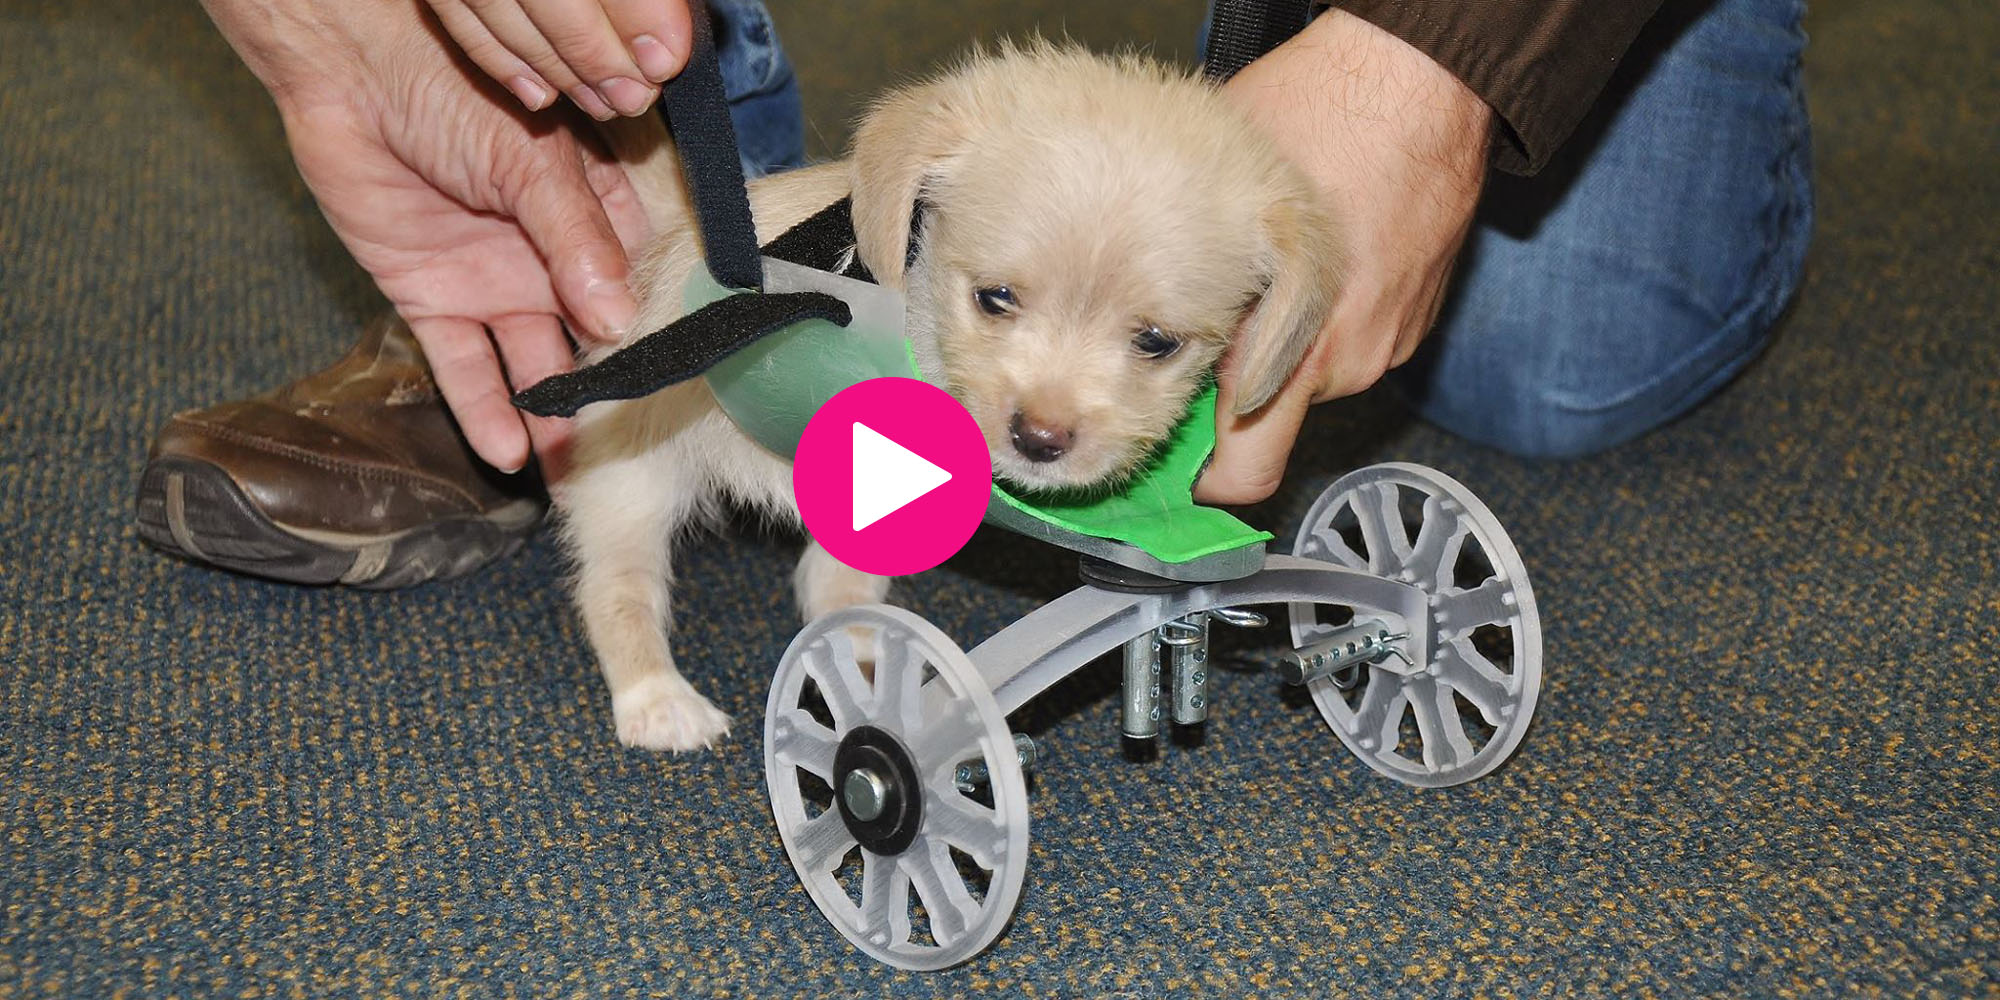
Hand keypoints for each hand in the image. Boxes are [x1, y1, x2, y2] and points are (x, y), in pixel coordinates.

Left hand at [202, 0, 653, 474]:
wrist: (351, 73)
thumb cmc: (455, 90)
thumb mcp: (535, 164)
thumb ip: (576, 242)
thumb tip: (618, 319)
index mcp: (594, 213)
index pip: (638, 286)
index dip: (654, 338)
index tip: (673, 392)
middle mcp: (551, 256)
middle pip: (588, 340)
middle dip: (606, 397)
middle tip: (624, 456)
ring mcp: (493, 280)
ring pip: (531, 363)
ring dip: (549, 418)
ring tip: (567, 474)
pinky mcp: (432, 297)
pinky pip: (463, 365)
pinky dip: (482, 410)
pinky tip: (506, 453)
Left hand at [1195, 8, 1492, 504]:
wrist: (1421, 81)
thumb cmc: (1322, 119)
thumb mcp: (1214, 207)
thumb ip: (1182, 283)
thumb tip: (1133, 321)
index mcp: (1292, 349)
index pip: (1246, 472)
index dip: (1199, 484)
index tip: (1166, 473)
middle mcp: (1344, 361)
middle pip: (1267, 423)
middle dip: (1225, 401)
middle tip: (1188, 356)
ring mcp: (1384, 343)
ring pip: (1303, 377)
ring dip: (1270, 349)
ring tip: (1250, 281)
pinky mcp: (1409, 321)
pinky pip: (1344, 341)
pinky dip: (1315, 321)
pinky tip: (1297, 266)